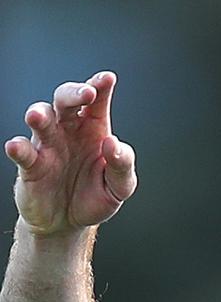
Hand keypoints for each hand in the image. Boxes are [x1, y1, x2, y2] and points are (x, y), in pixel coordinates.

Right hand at [5, 71, 136, 235]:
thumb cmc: (95, 196)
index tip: (107, 78)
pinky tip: (17, 147)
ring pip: (40, 120)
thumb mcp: (120, 186)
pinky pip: (22, 151)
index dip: (100, 87)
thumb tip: (113, 144)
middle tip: (85, 93)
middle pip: (65, 101)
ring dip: (39, 114)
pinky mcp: (30, 165)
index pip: (97, 102)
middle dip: (73, 93)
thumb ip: (122, 164)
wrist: (69, 222)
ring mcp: (47, 145)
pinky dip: (18, 147)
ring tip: (39, 116)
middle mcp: (68, 131)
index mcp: (94, 129)